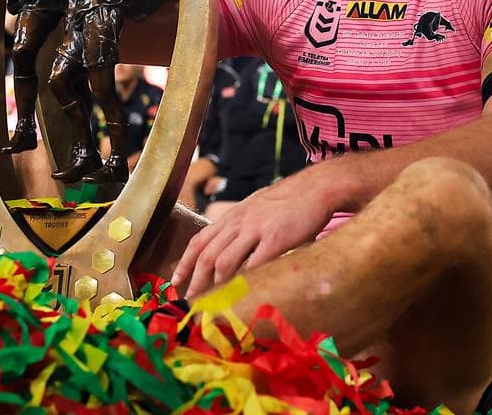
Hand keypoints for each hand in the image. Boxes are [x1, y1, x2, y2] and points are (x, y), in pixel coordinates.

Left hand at [171, 168, 342, 296]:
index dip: (185, 263)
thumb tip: (229, 250)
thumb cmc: (289, 201)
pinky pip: (254, 264)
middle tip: (190, 301)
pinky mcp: (275, 238)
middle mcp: (239, 222)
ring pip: (224, 261)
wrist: (316, 187)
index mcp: (232, 216)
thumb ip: (241, 227)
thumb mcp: (256, 208)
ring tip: (212, 303)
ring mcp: (256, 229)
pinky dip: (244, 281)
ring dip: (214, 286)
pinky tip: (240, 295)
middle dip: (195, 282)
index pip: (199, 240)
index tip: (176, 282)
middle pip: (207, 256)